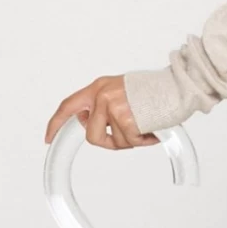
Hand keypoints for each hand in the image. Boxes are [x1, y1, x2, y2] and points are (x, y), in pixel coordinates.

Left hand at [44, 75, 159, 148]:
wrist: (177, 85)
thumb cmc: (155, 90)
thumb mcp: (121, 91)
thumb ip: (104, 105)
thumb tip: (92, 124)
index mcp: (99, 87)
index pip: (69, 106)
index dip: (57, 123)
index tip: (50, 137)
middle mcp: (102, 95)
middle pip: (92, 135)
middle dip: (109, 142)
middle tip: (127, 137)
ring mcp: (113, 106)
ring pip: (114, 141)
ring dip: (132, 140)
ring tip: (145, 125)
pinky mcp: (127, 118)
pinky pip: (130, 142)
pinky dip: (144, 141)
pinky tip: (152, 130)